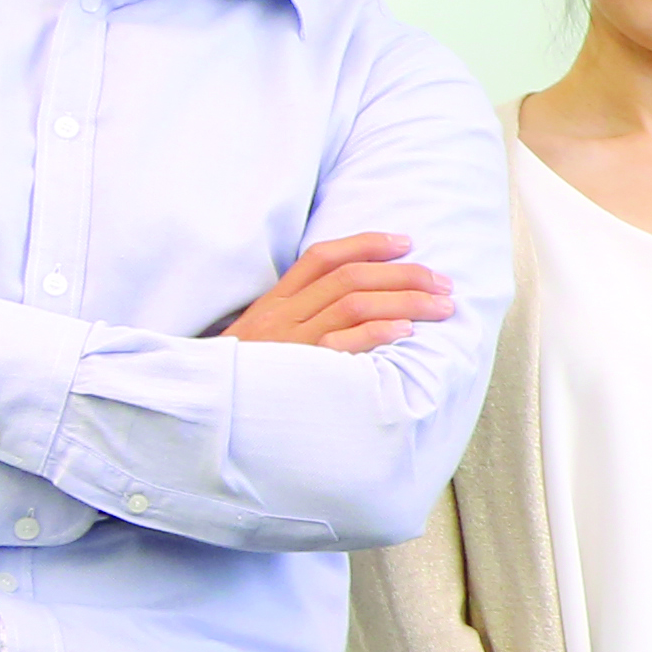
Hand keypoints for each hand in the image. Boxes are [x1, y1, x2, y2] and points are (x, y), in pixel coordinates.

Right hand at [228, 232, 458, 354]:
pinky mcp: (299, 372)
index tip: (406, 243)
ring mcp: (290, 342)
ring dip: (405, 301)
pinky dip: (377, 333)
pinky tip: (406, 331)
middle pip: (350, 278)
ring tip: (441, 306)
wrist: (209, 409)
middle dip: (403, 274)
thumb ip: (301, 314)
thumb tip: (355, 300)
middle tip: (442, 282)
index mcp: (275, 301)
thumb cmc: (247, 375)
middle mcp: (282, 314)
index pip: (323, 258)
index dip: (366, 244)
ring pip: (353, 304)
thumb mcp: (265, 336)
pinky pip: (341, 344)